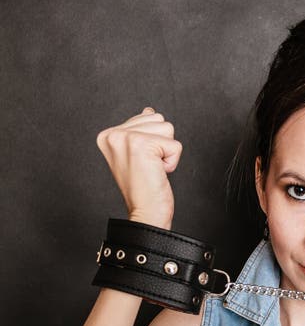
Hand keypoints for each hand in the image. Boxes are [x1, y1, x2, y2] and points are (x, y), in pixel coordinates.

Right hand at [96, 106, 182, 226]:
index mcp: (108, 135)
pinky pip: (175, 145)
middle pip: (158, 119)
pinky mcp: (142, 145)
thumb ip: (141, 130)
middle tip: (147, 167)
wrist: (145, 215)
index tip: (140, 163)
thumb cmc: (143, 190)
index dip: (153, 142)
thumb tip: (149, 111)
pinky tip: (157, 173)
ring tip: (152, 169)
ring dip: (166, 153)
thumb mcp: (137, 154)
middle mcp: (113, 134)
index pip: (147, 117)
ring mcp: (125, 138)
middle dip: (161, 145)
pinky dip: (172, 162)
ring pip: (167, 128)